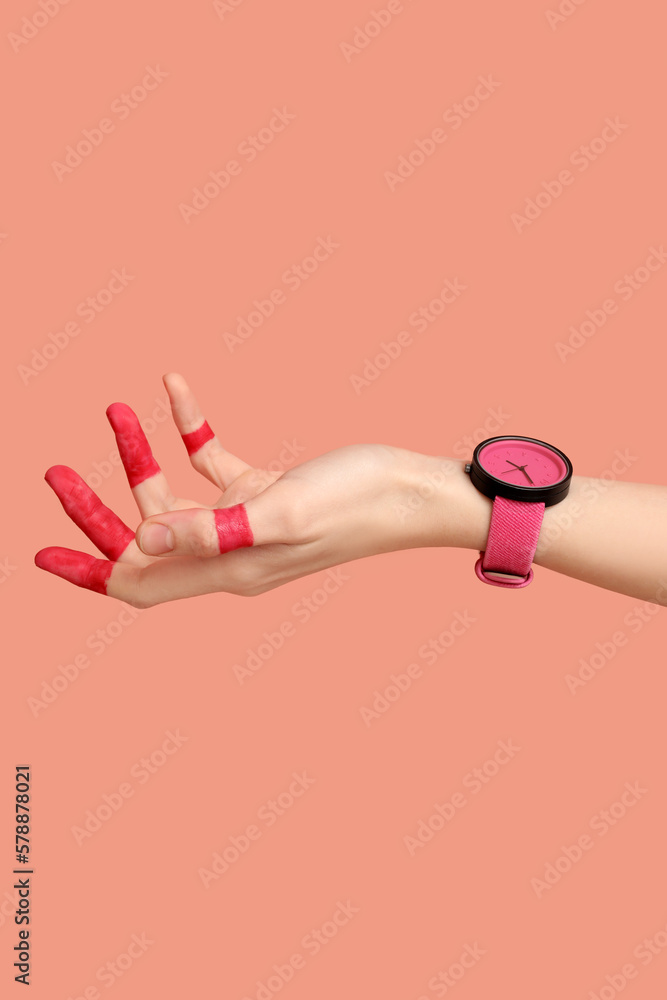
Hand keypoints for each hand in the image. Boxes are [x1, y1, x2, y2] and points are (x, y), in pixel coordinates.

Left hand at [35, 375, 445, 606]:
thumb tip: (137, 545)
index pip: (139, 585)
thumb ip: (211, 531)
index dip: (89, 572)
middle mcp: (229, 552)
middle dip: (98, 507)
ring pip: (174, 496)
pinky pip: (213, 464)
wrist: (411, 489)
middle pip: (143, 538)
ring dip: (142, 456)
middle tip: (54, 472)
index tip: (42, 554)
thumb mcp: (279, 513)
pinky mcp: (263, 493)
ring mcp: (245, 523)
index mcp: (228, 570)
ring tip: (115, 409)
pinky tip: (177, 388)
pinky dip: (192, 431)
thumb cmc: (357, 502)